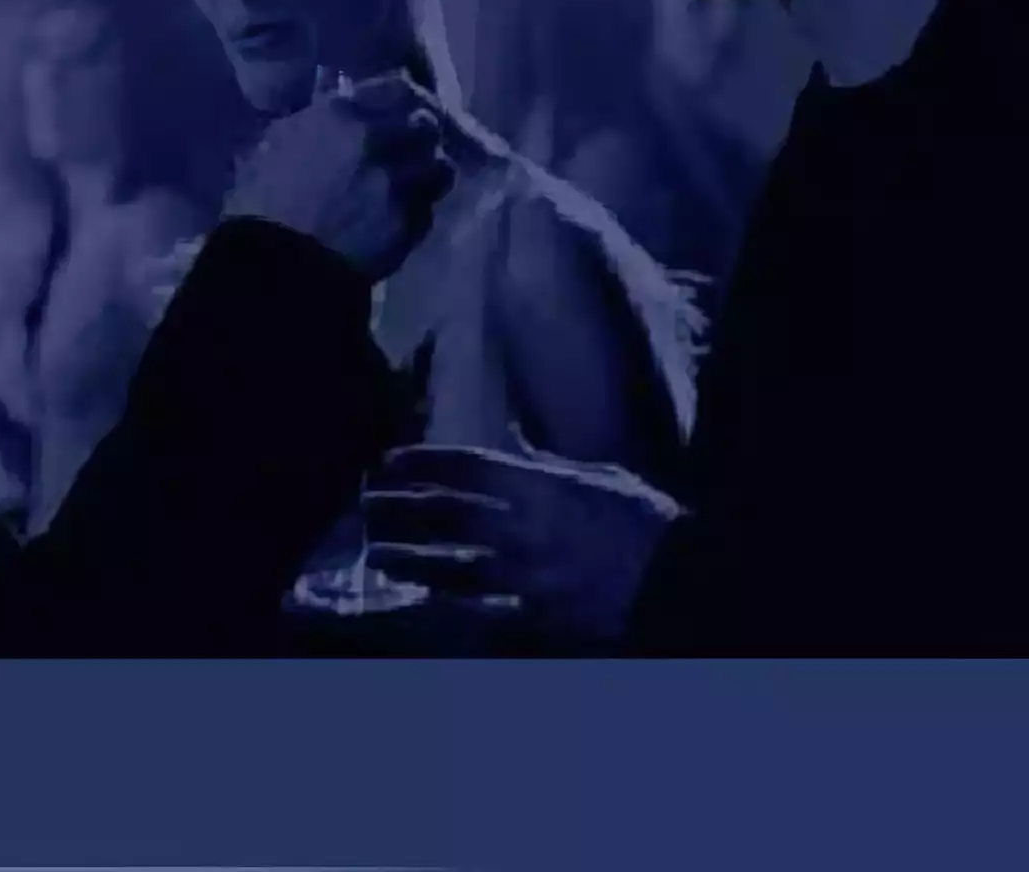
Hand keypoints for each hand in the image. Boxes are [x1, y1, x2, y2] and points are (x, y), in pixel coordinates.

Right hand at [225, 70, 453, 282]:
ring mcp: (400, 181)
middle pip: (427, 123)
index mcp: (343, 112)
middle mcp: (381, 138)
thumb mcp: (277, 143)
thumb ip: (315, 122)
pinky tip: (400, 217)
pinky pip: (428, 208)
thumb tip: (334, 113)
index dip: (409, 98)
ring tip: (414, 183)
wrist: (276, 262)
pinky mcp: (411, 222)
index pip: (400, 88)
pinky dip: (418, 209)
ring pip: (439, 165)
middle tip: (413, 146)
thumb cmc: (261, 200)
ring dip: (428, 171)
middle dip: (422, 134)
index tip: (406, 108)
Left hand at [363, 432, 681, 648]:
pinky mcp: (536, 614)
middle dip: (401, 508)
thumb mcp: (597, 477)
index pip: (467, 469)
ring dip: (409, 559)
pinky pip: (480, 612)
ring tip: (377, 553)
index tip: (389, 460)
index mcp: (542, 488)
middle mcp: (526, 529)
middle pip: (446, 516)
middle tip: (367, 505)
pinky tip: (420, 599)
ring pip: (451, 566)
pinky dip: (446, 605)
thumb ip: (546, 461)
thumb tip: (510, 435)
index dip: (423, 462)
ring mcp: (528, 576)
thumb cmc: (644, 522)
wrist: (682, 582)